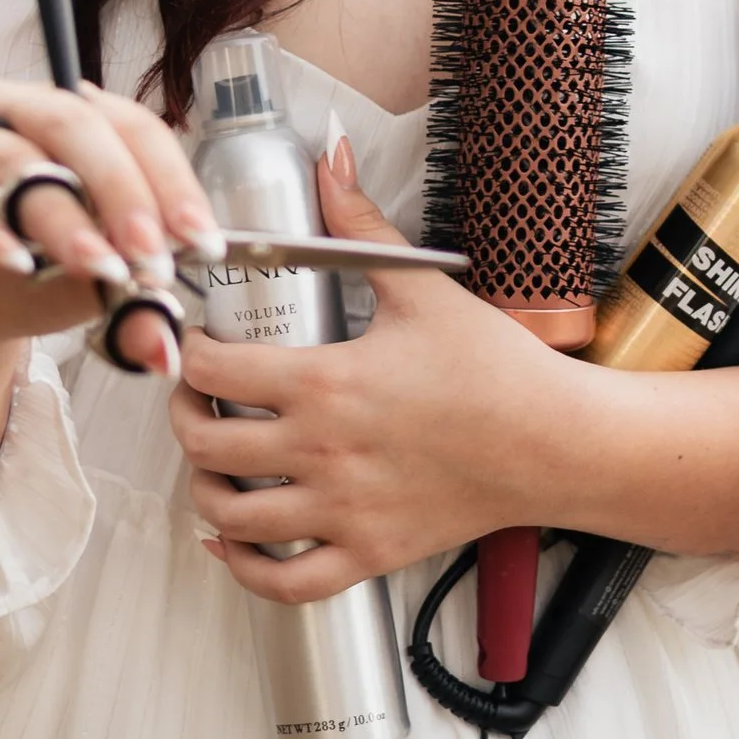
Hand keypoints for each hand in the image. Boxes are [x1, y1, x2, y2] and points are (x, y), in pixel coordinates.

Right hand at [0, 83, 219, 379]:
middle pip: (76, 125)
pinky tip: (14, 262)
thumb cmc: (21, 285)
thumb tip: (163, 335)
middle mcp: (17, 117)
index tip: (199, 240)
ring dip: (62, 215)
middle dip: (123, 190)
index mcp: (76, 125)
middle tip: (152, 255)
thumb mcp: (85, 296)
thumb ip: (123, 303)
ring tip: (97, 266)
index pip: (133, 129)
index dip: (171, 179)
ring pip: (13, 158)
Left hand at [170, 133, 566, 600]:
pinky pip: (282, 579)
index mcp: (324, 384)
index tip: (195, 341)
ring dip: (204, 487)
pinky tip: (232, 539)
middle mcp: (321, 453)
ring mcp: (342, 511)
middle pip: (204, 444)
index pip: (210, 369)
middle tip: (193, 399)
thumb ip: (360, 225)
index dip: (185, 351)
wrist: (555, 443)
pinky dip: (242, 565)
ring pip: (228, 515)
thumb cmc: (496, 370)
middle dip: (182, 417)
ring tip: (213, 461)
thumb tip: (330, 159)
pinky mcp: (367, 554)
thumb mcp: (421, 288)